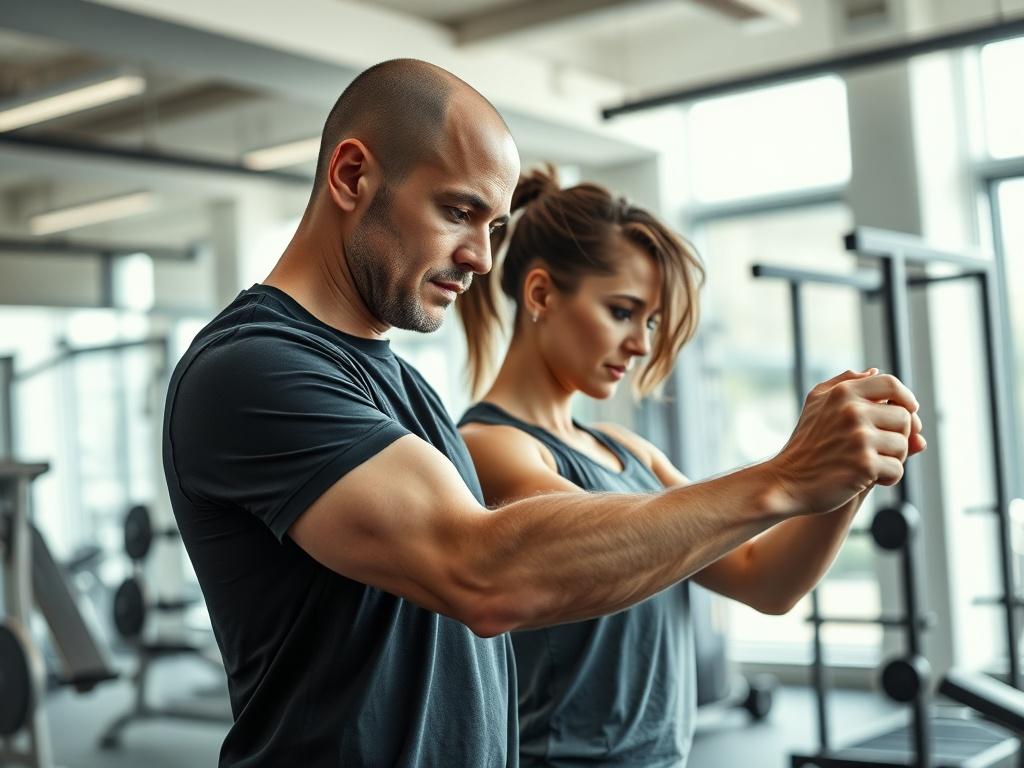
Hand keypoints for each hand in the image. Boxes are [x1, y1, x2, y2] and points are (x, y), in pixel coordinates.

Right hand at [767, 369, 923, 515]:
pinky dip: (888, 478)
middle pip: (904, 417)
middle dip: (897, 436)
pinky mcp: (864, 464)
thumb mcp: (816, 404)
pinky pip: (897, 469)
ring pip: (903, 445)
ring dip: (893, 459)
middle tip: (878, 448)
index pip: (890, 383)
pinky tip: (869, 478)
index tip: (908, 411)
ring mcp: (859, 438)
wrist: (787, 481)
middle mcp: (852, 411)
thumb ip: (844, 383)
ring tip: (870, 463)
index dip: (906, 397)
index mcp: (843, 393)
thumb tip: (874, 371)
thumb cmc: (805, 444)